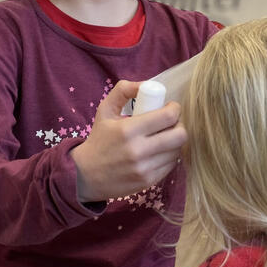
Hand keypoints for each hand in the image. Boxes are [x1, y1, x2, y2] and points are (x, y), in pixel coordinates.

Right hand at [71, 80, 186, 202]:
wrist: (86, 175)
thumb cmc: (99, 139)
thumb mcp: (105, 110)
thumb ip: (123, 91)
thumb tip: (145, 84)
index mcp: (128, 130)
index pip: (168, 117)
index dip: (175, 109)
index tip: (171, 108)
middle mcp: (138, 150)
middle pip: (180, 136)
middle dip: (180, 125)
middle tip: (172, 123)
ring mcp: (144, 168)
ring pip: (177, 151)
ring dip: (175, 142)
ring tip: (164, 137)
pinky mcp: (148, 181)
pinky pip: (171, 165)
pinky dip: (169, 156)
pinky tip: (159, 152)